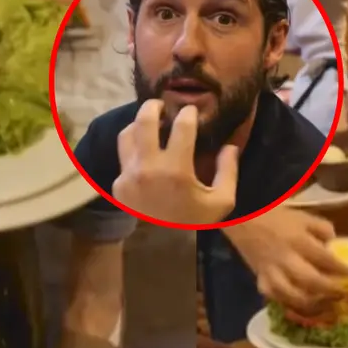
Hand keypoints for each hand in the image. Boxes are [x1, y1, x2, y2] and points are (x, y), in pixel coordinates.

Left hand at [112, 100, 237, 224]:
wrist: (165, 242)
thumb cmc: (196, 217)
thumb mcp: (222, 200)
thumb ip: (229, 170)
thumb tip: (230, 144)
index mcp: (176, 171)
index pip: (182, 127)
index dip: (188, 113)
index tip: (191, 110)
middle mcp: (148, 169)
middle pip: (144, 121)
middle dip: (153, 106)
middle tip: (162, 105)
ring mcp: (129, 176)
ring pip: (127, 134)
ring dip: (139, 124)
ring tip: (150, 123)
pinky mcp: (118, 184)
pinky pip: (123, 154)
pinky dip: (133, 145)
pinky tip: (144, 146)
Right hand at [223, 207, 347, 312]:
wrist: (242, 217)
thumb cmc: (274, 214)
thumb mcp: (302, 215)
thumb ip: (321, 228)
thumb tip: (336, 244)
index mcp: (299, 239)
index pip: (326, 259)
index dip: (344, 269)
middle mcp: (286, 258)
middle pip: (312, 281)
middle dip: (331, 290)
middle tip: (343, 293)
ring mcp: (271, 271)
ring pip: (292, 295)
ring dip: (311, 302)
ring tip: (323, 301)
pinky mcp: (260, 278)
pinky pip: (273, 296)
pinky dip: (286, 301)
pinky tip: (298, 301)